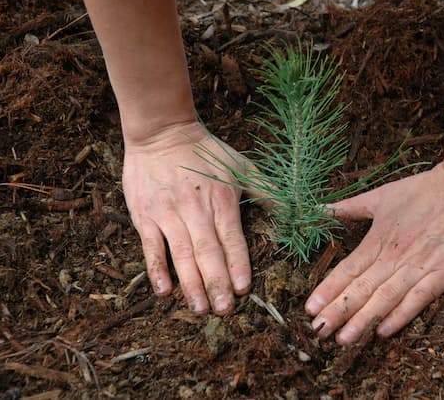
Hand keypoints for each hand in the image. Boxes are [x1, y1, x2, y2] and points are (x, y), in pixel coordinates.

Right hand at [122, 120, 250, 314]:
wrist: (161, 132)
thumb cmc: (206, 151)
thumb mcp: (242, 166)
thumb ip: (267, 191)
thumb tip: (297, 210)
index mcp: (221, 200)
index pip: (231, 238)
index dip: (238, 264)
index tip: (244, 289)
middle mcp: (195, 209)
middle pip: (207, 252)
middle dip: (217, 283)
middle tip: (224, 311)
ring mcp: (168, 214)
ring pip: (181, 254)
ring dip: (191, 283)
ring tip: (200, 308)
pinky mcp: (145, 215)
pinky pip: (151, 247)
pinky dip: (157, 269)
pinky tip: (165, 291)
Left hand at [305, 161, 443, 343]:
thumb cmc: (425, 190)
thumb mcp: (382, 195)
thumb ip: (350, 207)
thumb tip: (320, 209)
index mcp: (379, 238)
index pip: (348, 269)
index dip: (328, 290)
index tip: (309, 308)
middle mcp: (395, 256)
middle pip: (362, 289)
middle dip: (338, 311)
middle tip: (318, 331)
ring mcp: (420, 267)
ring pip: (385, 298)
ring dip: (363, 320)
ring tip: (344, 339)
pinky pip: (419, 300)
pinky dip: (400, 316)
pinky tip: (383, 332)